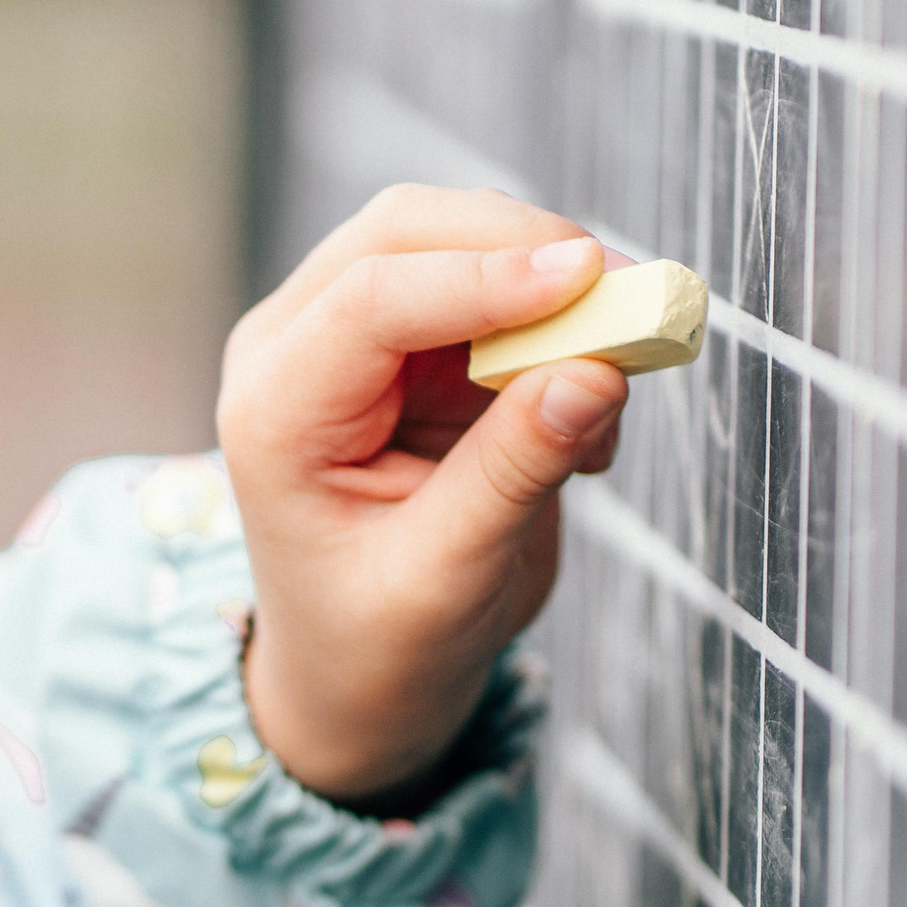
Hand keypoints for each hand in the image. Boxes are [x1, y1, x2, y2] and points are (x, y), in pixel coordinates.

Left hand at [215, 186, 629, 801]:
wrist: (355, 675)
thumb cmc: (377, 641)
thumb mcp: (445, 577)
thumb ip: (513, 471)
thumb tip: (595, 370)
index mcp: (273, 411)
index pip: (370, 299)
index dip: (485, 277)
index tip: (589, 277)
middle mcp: (292, 351)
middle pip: (405, 232)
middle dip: (522, 247)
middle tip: (633, 298)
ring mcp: (345, 335)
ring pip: (454, 240)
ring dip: (547, 286)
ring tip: (606, 382)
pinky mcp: (408, 343)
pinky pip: (494, 291)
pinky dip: (555, 327)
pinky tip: (577, 423)